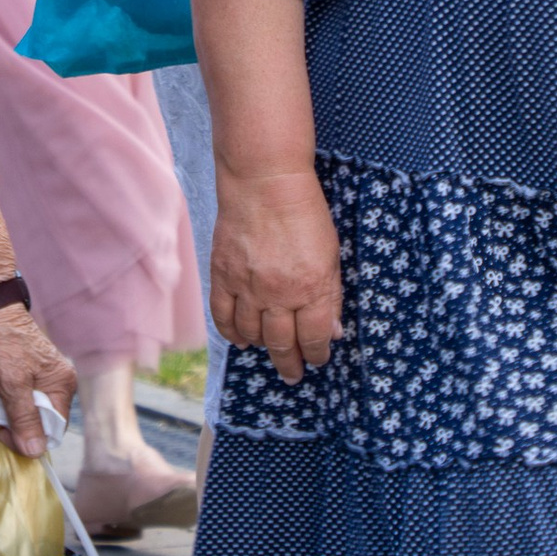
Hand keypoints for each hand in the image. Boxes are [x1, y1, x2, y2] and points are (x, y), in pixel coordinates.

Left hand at [0, 305, 73, 455]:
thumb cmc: (1, 341)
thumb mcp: (13, 384)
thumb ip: (25, 419)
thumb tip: (36, 452)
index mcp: (61, 386)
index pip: (50, 432)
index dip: (25, 437)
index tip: (1, 429)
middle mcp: (53, 386)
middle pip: (31, 426)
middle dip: (4, 420)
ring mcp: (35, 383)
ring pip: (15, 416)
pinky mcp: (17, 380)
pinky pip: (6, 403)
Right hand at [213, 165, 343, 382]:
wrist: (264, 181)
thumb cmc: (305, 212)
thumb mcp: (332, 254)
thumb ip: (332, 295)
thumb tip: (333, 332)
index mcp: (312, 288)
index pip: (314, 338)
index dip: (317, 354)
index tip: (319, 359)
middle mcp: (279, 293)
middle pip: (282, 344)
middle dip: (290, 363)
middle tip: (293, 374)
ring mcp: (247, 286)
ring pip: (252, 334)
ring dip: (263, 348)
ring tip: (269, 351)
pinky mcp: (223, 275)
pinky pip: (223, 317)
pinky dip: (231, 333)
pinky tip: (241, 340)